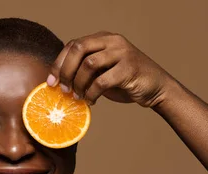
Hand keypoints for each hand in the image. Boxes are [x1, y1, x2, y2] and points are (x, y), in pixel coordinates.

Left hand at [48, 32, 175, 107]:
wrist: (156, 88)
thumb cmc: (126, 82)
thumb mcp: (103, 72)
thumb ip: (85, 70)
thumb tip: (58, 81)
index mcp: (103, 39)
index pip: (73, 45)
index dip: (59, 63)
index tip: (51, 81)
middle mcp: (112, 41)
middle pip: (78, 49)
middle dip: (66, 71)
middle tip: (63, 89)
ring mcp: (122, 52)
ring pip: (88, 64)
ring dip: (78, 84)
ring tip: (78, 97)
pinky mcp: (129, 68)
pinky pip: (101, 81)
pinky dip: (92, 94)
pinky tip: (91, 101)